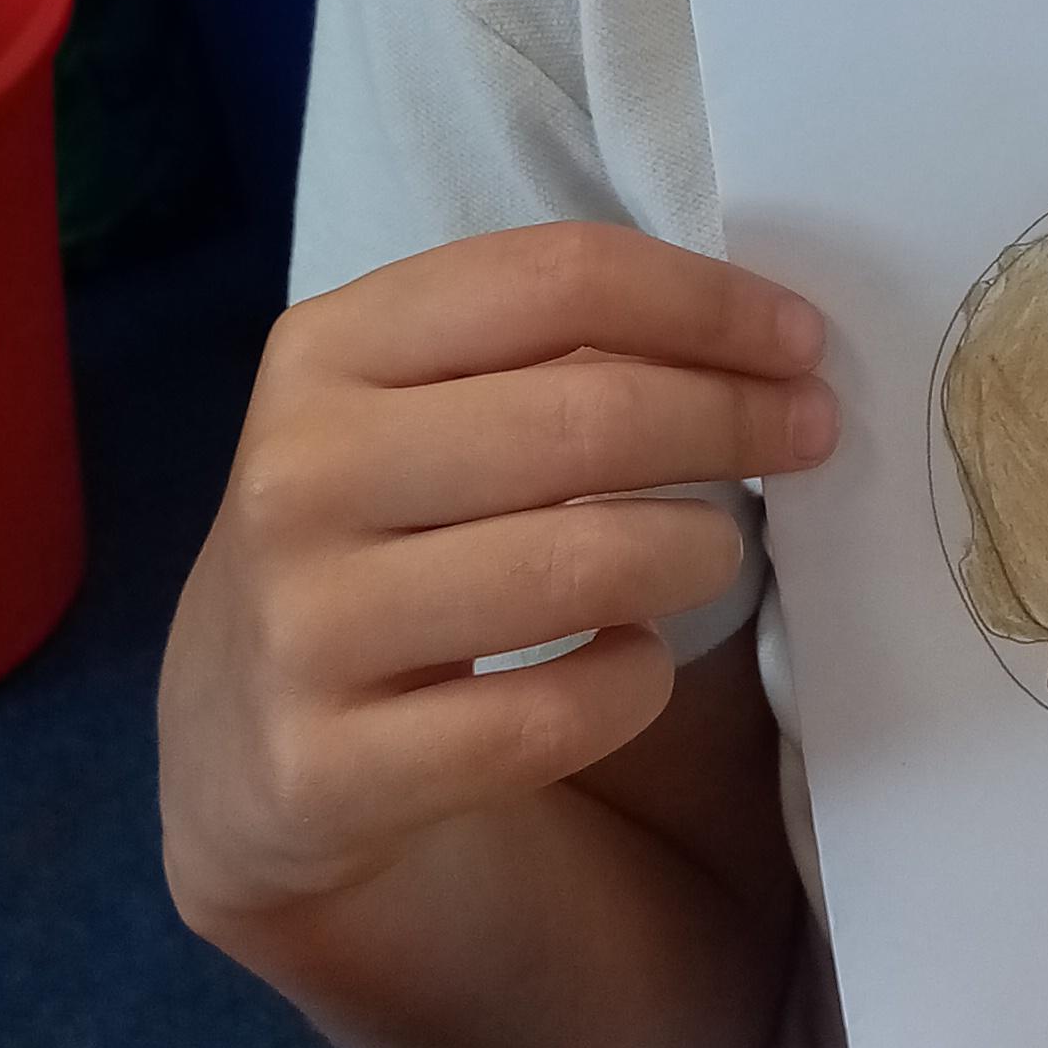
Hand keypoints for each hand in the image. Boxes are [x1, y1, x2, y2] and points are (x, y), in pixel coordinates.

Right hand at [160, 223, 834, 939]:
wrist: (239, 742)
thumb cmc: (376, 529)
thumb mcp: (412, 406)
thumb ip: (545, 351)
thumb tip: (756, 339)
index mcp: (326, 349)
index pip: (557, 279)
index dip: (705, 303)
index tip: (799, 340)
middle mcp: (299, 476)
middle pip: (588, 418)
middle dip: (734, 419)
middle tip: (808, 434)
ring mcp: (304, 627)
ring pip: (580, 567)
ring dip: (694, 551)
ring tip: (715, 551)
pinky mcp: (331, 768)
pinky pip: (552, 716)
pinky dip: (633, 683)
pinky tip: (634, 663)